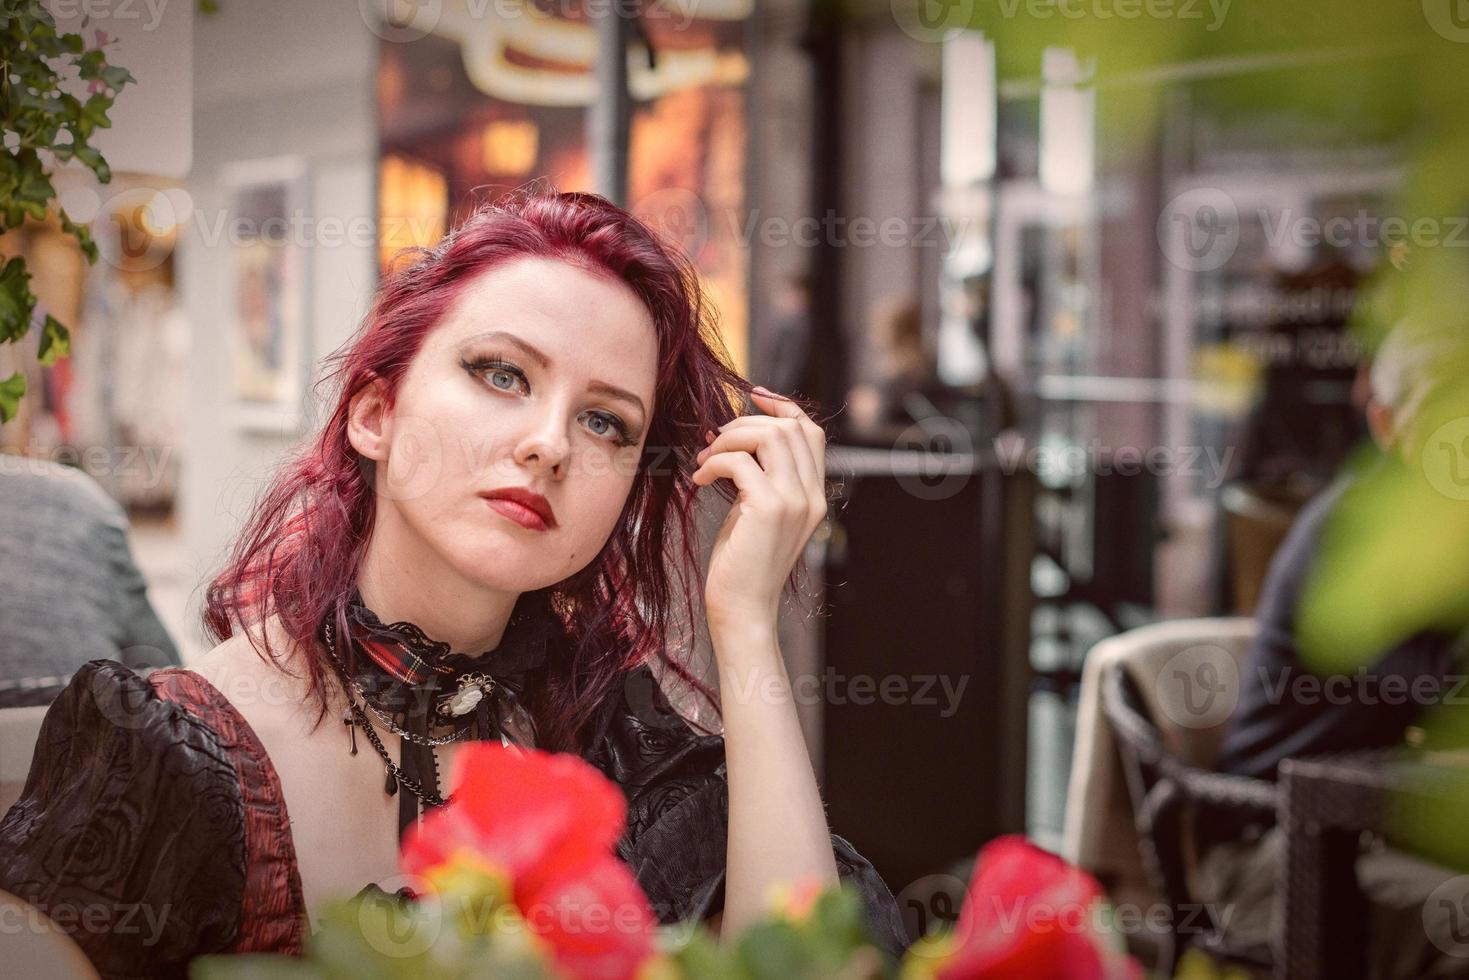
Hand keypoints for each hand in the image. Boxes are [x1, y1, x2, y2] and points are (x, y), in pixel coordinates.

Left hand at [691, 386, 827, 637]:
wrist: (743, 609)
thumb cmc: (743, 563)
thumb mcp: (757, 512)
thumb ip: (760, 477)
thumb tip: (733, 436)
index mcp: (813, 495)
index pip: (810, 431)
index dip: (782, 407)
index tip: (751, 397)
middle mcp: (811, 495)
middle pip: (788, 428)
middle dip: (744, 424)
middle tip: (713, 442)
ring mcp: (794, 501)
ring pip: (768, 437)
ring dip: (728, 440)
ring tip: (705, 461)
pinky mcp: (769, 509)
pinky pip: (741, 462)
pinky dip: (715, 463)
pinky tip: (700, 480)